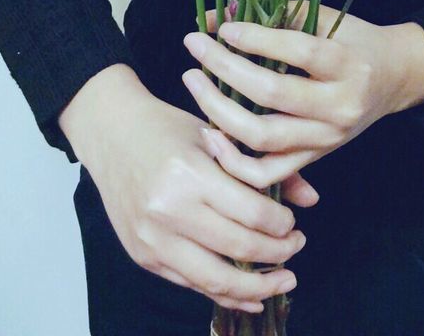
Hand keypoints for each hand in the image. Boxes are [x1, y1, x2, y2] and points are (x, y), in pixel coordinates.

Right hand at [59, 64, 316, 312]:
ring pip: (214, 280)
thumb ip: (263, 167)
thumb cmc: (165, 128)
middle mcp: (168, 211)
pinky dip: (223, 294)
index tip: (294, 223)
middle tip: (296, 248)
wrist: (110, 133)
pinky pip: (190, 285)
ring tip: (282, 281)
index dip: (282, 225)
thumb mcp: (216, 134)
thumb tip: (312, 200)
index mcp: (190, 174)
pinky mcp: (143, 257)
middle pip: (238, 249)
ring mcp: (152, 239)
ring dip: (255, 288)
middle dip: (277, 255)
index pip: (251, 213)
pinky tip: (249, 295)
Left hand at [181, 2, 423, 190]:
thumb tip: (216, 15)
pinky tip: (211, 131)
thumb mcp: (325, 18)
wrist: (393, 78)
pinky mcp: (314, 159)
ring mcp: (326, 139)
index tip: (222, 28)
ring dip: (218, 111)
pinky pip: (266, 173)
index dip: (255, 39)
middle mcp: (339, 106)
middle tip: (195, 47)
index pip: (297, 52)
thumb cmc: (354, 41)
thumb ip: (275, 15)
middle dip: (224, 69)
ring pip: (262, 138)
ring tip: (195, 83)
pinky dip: (233, 159)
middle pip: (272, 94)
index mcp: (348, 64)